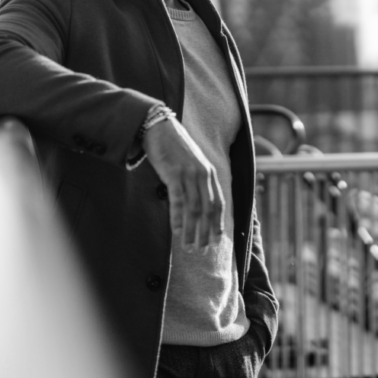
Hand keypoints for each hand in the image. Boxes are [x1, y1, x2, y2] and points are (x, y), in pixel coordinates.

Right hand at [143, 117, 223, 248]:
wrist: (158, 126)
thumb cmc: (172, 146)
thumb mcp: (190, 163)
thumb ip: (195, 179)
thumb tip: (195, 200)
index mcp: (209, 173)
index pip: (218, 203)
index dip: (218, 223)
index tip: (217, 240)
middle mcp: (203, 175)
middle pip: (208, 210)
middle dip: (207, 233)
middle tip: (203, 251)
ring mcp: (189, 174)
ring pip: (195, 209)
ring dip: (193, 231)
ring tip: (190, 248)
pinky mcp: (174, 174)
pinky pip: (178, 201)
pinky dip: (178, 219)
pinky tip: (177, 232)